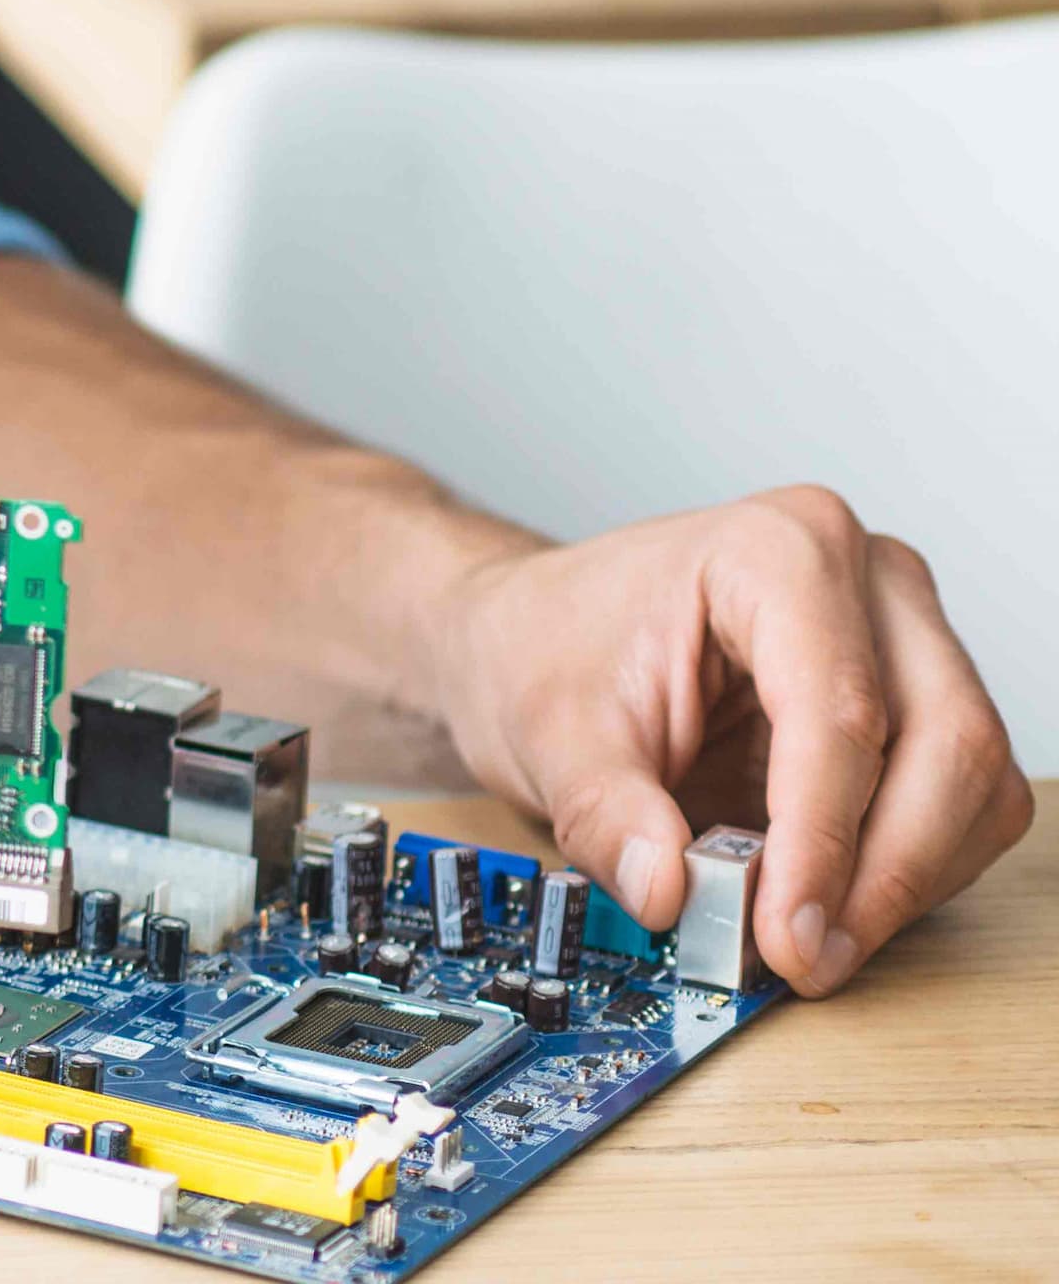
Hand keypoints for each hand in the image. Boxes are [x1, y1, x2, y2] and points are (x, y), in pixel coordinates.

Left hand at [432, 486, 1031, 993]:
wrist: (538, 631)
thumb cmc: (548, 649)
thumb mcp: (547, 732)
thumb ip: (606, 814)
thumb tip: (668, 893)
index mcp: (777, 552)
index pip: (840, 712)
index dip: (824, 840)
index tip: (788, 934)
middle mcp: (867, 580)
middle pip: (944, 741)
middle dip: (885, 872)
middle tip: (806, 958)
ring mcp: (905, 637)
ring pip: (974, 780)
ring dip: (908, 882)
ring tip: (810, 946)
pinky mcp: (917, 701)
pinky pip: (962, 802)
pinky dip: (912, 871)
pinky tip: (832, 907)